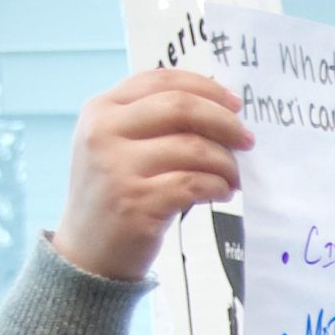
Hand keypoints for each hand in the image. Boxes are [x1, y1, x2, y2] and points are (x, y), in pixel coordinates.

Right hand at [51, 69, 252, 283]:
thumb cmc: (113, 196)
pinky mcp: (136, 204)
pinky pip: (194, 184)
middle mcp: (104, 133)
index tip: (235, 103)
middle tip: (247, 139)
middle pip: (180, 107)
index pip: (160, 80)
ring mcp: (118, 169)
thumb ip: (150, 120)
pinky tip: (223, 192)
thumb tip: (216, 107)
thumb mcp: (114, 146)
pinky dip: (217, 186)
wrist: (87, 255)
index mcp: (100, 110)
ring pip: (192, 148)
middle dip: (224, 122)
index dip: (205, 87)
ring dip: (225, 162)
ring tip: (234, 176)